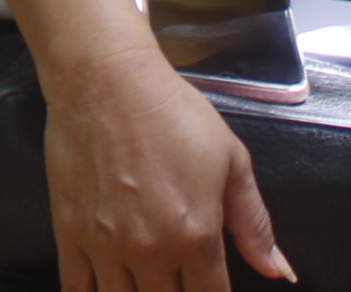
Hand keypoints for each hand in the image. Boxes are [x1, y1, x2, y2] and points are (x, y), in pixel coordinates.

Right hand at [43, 42, 292, 289]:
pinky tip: (105, 288)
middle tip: (178, 280)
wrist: (106, 80)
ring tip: (146, 284)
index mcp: (197, 236)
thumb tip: (280, 270)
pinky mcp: (70, 232)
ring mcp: (106, 245)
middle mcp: (152, 251)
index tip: (209, 289)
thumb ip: (255, 223)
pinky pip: (77, 288)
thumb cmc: (171, 112)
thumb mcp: (231, 161)